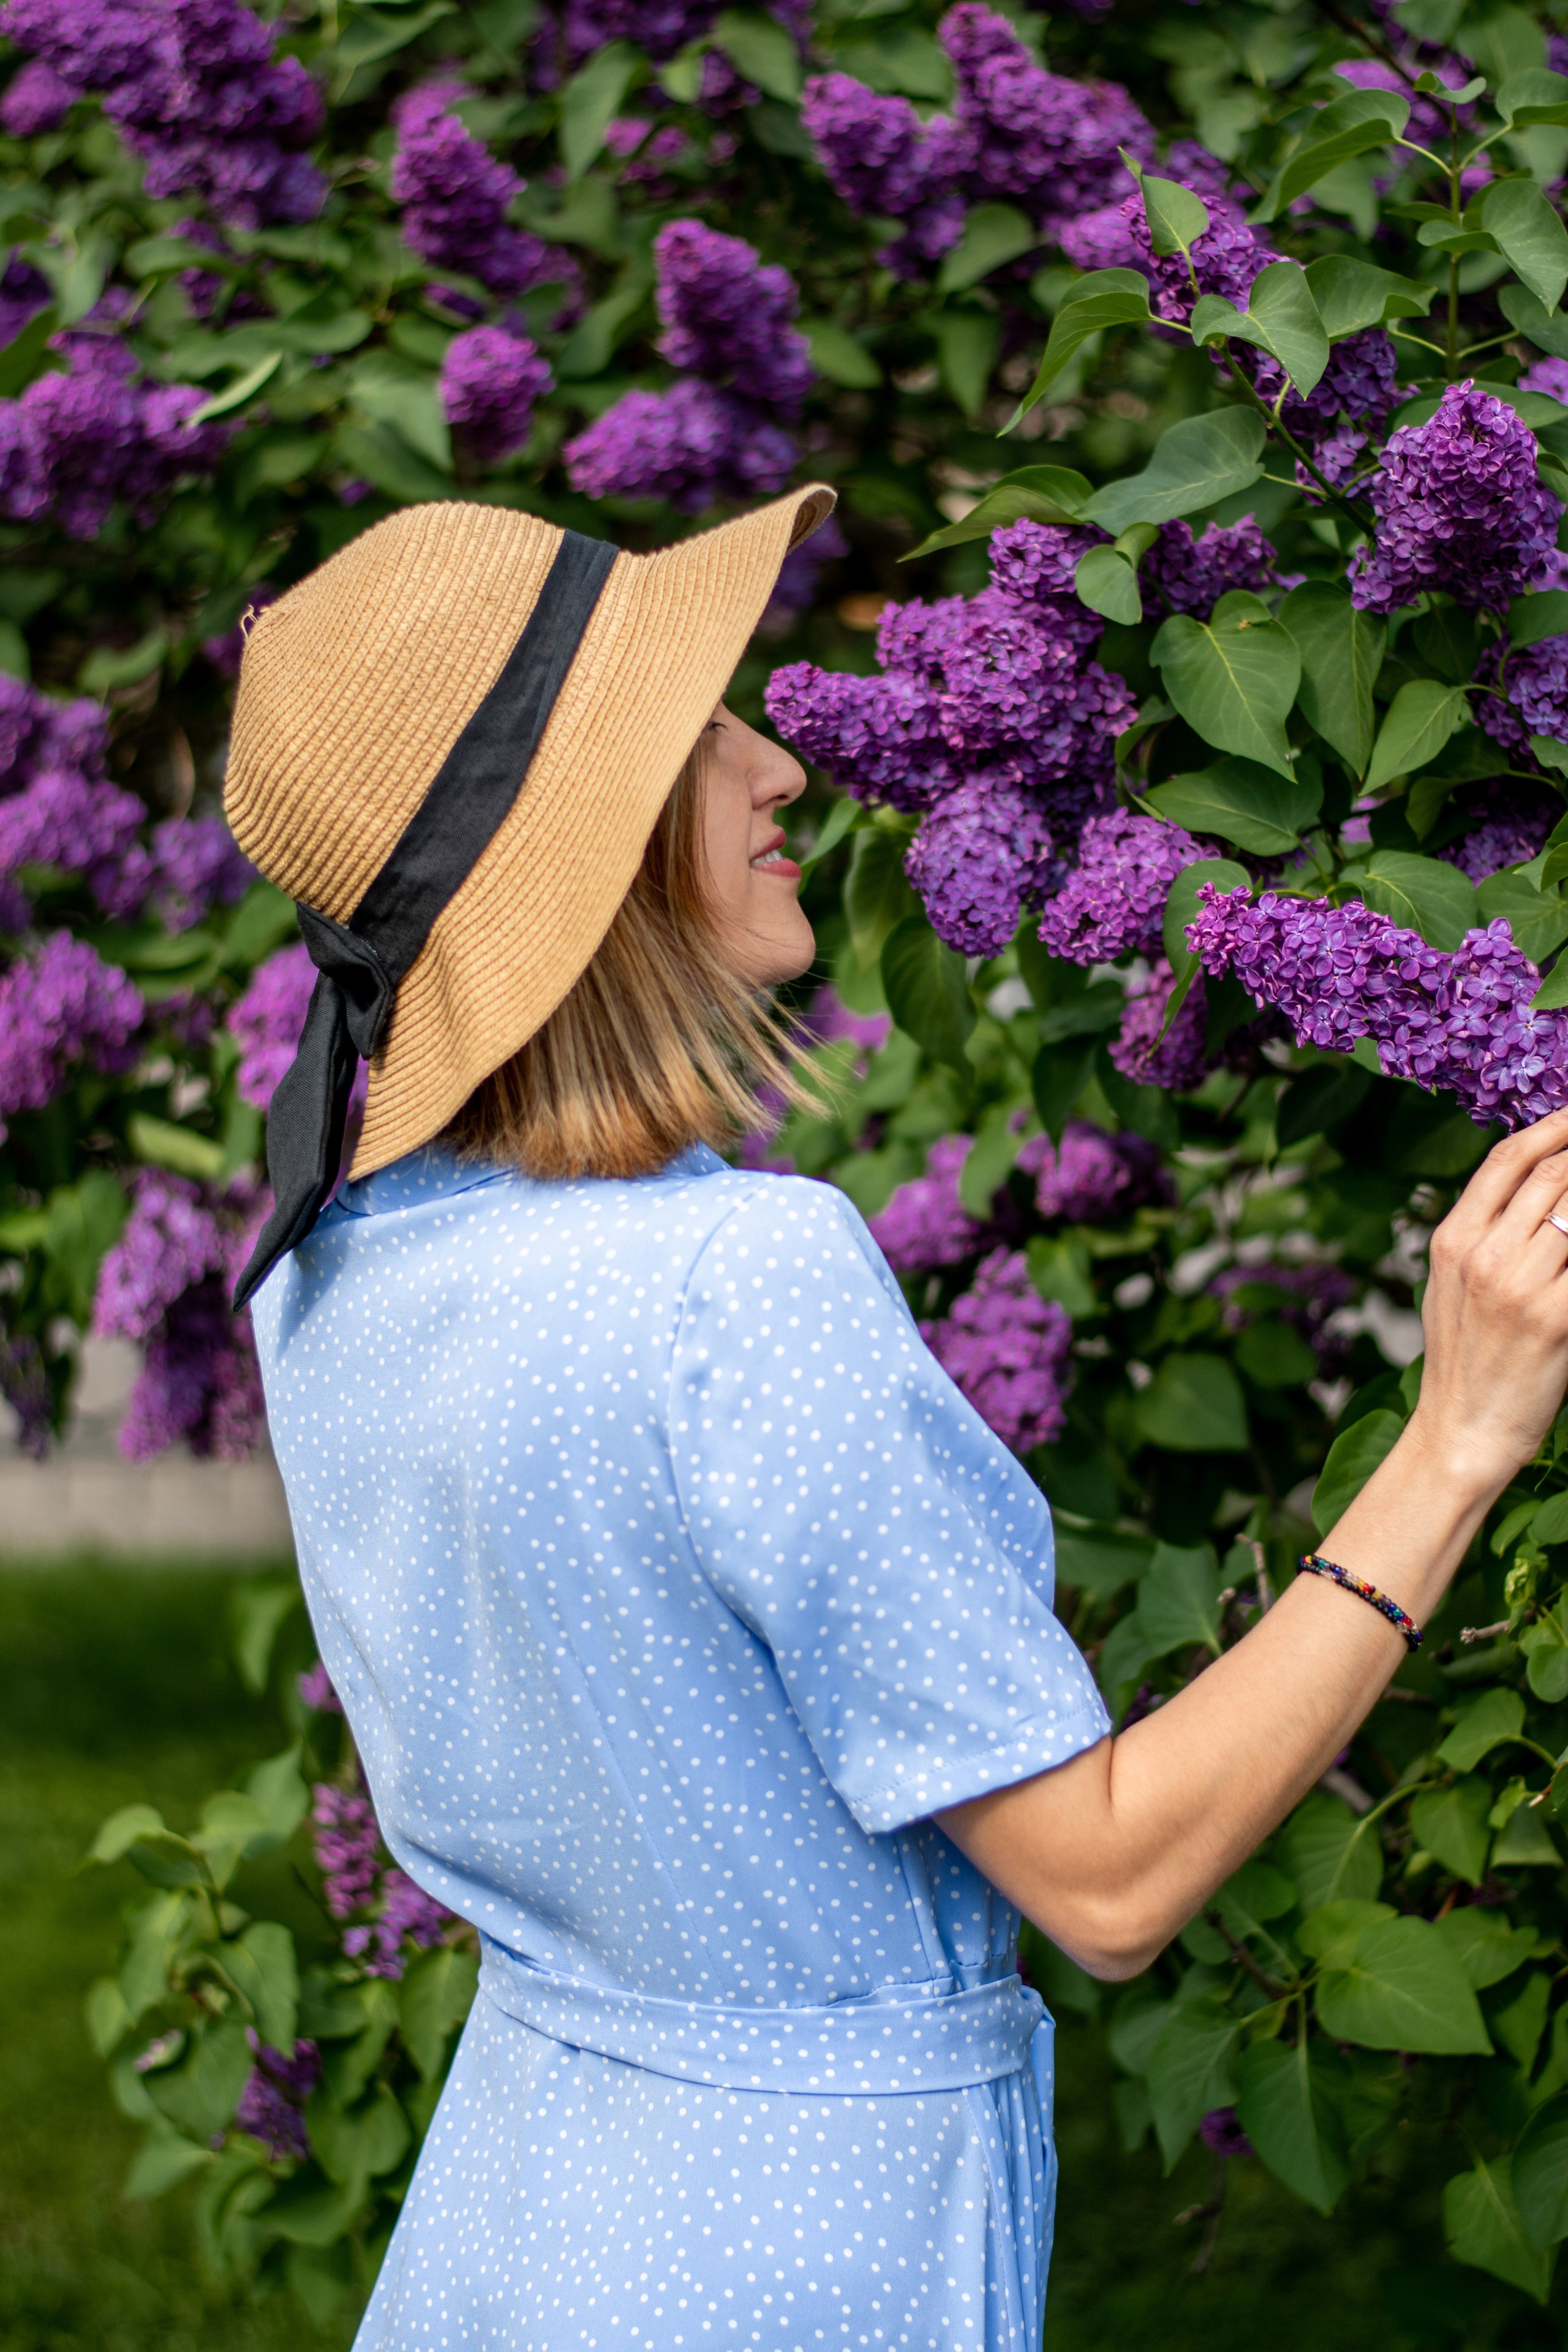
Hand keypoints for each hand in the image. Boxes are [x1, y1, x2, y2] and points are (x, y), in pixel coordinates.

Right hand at [1410, 1106, 1567, 1510]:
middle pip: (1551, 1174)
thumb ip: (1483, 1234)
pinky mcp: (1556, 1317)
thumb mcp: (1452, 1285)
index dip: (1552, 1126)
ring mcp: (1519, 1284)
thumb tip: (1533, 1188)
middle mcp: (1482, 1254)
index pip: (1507, 1159)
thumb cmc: (1465, 1361)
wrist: (1463, 1431)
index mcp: (1452, 1240)